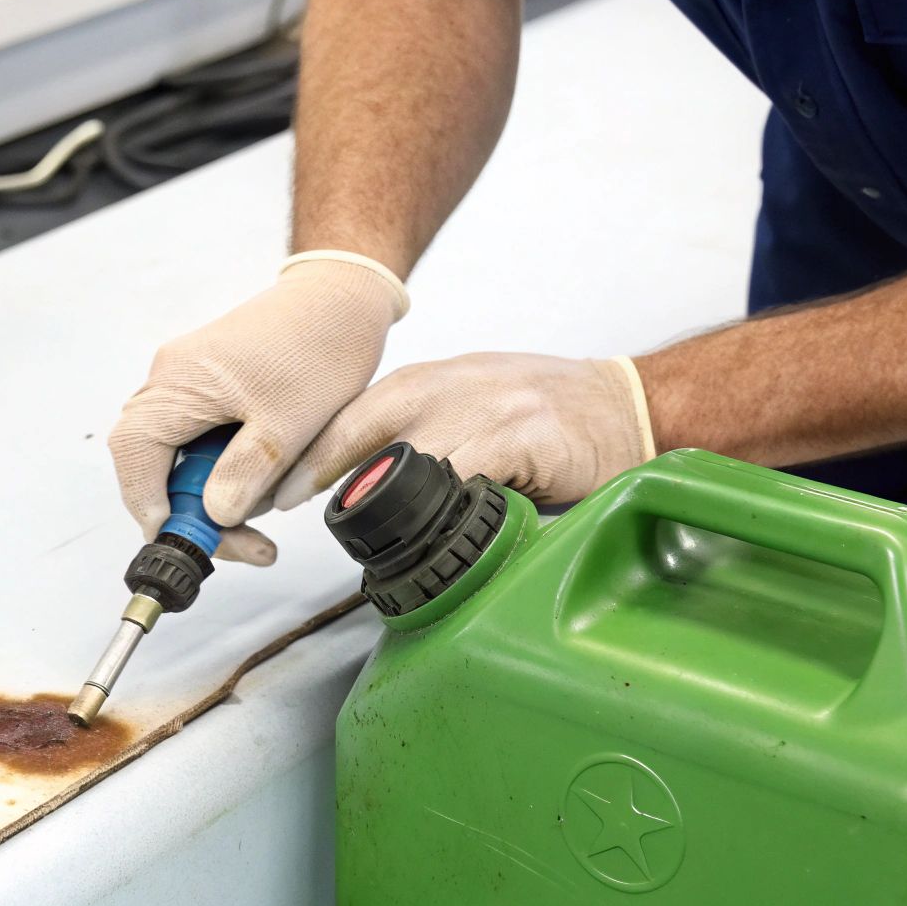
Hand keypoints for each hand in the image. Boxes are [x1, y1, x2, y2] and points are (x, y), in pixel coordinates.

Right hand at [109, 256, 407, 564]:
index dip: (147, 502)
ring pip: (181, 452)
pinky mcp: (211, 380)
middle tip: (246, 540)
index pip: (133, 452)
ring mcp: (189, 377)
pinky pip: (202, 434)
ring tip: (270, 501)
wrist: (342, 295)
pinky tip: (268, 474)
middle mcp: (172, 377)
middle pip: (153, 459)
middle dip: (194, 508)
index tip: (182, 536)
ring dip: (216, 488)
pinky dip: (227, 464)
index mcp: (180, 382)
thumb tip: (214, 515)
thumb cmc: (318, 346)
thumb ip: (245, 474)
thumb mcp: (288, 424)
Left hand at [275, 353, 653, 508]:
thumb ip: (423, 436)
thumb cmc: (548, 416)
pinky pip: (466, 471)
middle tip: (280, 499)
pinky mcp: (520, 434)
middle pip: (362, 421)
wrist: (628, 406)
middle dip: (316, 462)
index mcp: (431, 381)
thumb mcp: (473, 407)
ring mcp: (484, 407)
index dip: (311, 448)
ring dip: (372, 491)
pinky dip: (439, 499)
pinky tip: (421, 524)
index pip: (353, 411)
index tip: (278, 482)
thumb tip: (363, 491)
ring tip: (346, 523)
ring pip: (408, 450)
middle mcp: (450, 385)